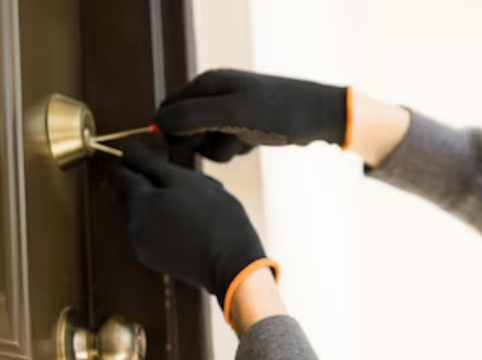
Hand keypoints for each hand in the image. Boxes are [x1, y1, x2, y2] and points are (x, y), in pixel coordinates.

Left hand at [108, 144, 267, 307]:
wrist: (233, 266)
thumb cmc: (216, 218)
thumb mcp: (187, 181)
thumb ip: (152, 164)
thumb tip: (128, 151)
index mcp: (137, 202)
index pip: (117, 171)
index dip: (136, 159)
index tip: (161, 158)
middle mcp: (130, 225)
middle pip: (124, 192)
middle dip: (147, 181)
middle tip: (181, 182)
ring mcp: (140, 245)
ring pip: (137, 211)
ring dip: (155, 202)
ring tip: (188, 205)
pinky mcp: (153, 259)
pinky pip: (147, 230)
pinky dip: (160, 221)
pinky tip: (187, 224)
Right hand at [156, 69, 349, 161]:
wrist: (320, 116)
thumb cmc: (278, 114)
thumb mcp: (232, 116)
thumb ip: (192, 117)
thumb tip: (161, 125)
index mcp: (207, 83)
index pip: (167, 111)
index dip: (172, 136)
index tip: (188, 154)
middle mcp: (215, 92)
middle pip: (184, 127)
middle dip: (199, 144)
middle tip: (224, 148)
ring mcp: (231, 107)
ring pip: (206, 139)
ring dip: (221, 149)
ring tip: (244, 143)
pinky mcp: (245, 122)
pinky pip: (226, 142)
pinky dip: (236, 148)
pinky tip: (253, 144)